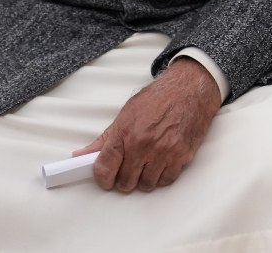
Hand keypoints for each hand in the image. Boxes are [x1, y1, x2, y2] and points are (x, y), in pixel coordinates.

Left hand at [73, 57, 221, 192]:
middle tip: (128, 170)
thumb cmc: (159, 98)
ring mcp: (164, 152)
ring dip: (144, 179)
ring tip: (146, 165)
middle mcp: (143, 145)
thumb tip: (80, 156)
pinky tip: (161, 163)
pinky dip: (163, 176)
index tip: (106, 179)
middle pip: (125, 182)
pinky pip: (167, 180)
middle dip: (124, 179)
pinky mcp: (182, 155)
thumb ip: (104, 139)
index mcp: (125, 133)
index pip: (104, 169)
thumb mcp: (127, 113)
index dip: (102, 179)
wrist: (190, 88)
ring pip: (147, 184)